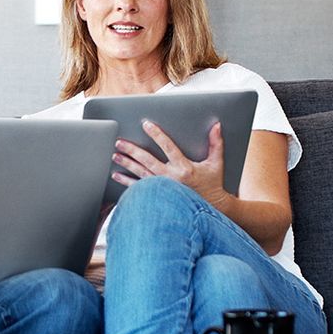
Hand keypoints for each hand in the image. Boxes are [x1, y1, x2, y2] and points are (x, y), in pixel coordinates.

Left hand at [112, 120, 227, 206]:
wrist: (211, 208)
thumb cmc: (212, 185)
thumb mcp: (216, 163)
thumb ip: (216, 143)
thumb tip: (216, 126)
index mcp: (184, 168)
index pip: (168, 147)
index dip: (157, 135)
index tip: (146, 125)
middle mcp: (171, 178)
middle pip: (148, 160)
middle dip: (132, 150)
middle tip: (120, 142)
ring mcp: (163, 189)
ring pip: (141, 174)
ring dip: (127, 164)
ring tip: (115, 155)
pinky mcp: (158, 197)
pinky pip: (140, 189)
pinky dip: (127, 183)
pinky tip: (117, 176)